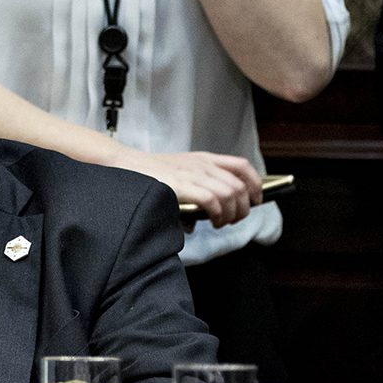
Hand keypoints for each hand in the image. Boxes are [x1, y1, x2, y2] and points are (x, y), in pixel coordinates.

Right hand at [107, 149, 261, 227]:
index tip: (256, 199)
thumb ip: (199, 187)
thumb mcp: (181, 173)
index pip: (242, 166)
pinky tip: (212, 221)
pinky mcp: (184, 186)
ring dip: (232, 214)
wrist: (127, 166)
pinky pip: (213, 201)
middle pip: (240, 186)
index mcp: (205, 159)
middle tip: (235, 220)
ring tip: (222, 223)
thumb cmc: (151, 174)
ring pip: (230, 194)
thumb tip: (208, 214)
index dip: (255, 184)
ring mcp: (194, 174)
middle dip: (244, 207)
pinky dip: (218, 214)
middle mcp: (204, 165)